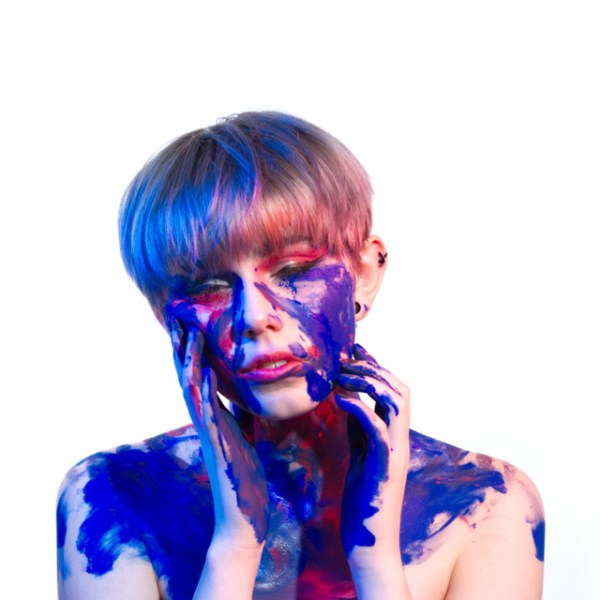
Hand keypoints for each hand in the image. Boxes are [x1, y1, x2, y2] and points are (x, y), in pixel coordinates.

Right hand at [164, 304, 268, 550]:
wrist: (244, 511)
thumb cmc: (243, 473)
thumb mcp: (242, 433)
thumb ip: (237, 413)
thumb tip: (239, 396)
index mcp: (211, 415)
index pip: (195, 376)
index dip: (189, 350)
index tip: (186, 322)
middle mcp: (204, 419)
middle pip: (186, 375)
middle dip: (181, 347)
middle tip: (176, 317)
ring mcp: (208, 430)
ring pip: (191, 388)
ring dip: (189, 360)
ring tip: (189, 332)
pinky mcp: (216, 442)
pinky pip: (207, 411)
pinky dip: (205, 389)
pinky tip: (205, 370)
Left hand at [336, 344, 410, 574]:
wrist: (370, 541)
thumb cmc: (363, 497)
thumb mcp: (360, 453)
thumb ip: (359, 427)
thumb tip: (348, 398)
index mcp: (395, 435)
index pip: (393, 390)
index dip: (376, 365)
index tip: (354, 349)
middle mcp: (401, 439)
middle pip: (400, 389)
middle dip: (373, 368)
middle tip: (346, 359)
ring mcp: (396, 452)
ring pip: (396, 402)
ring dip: (369, 382)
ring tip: (343, 375)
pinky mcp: (385, 467)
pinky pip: (378, 428)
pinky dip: (360, 407)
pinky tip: (340, 399)